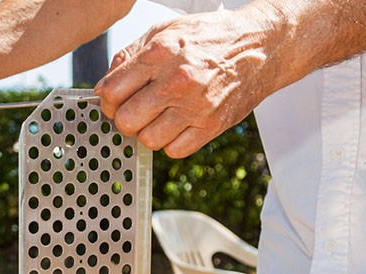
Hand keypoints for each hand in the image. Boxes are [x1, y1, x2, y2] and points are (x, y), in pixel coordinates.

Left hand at [94, 9, 272, 157]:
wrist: (260, 45)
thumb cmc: (209, 38)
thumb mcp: (166, 31)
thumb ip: (131, 56)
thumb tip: (105, 86)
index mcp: (160, 53)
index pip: (113, 92)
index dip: (108, 102)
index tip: (115, 102)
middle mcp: (176, 81)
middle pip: (126, 121)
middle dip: (126, 119)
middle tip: (136, 112)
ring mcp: (195, 106)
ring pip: (148, 140)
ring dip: (149, 133)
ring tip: (160, 118)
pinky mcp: (211, 126)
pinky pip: (174, 151)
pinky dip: (172, 143)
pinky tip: (178, 126)